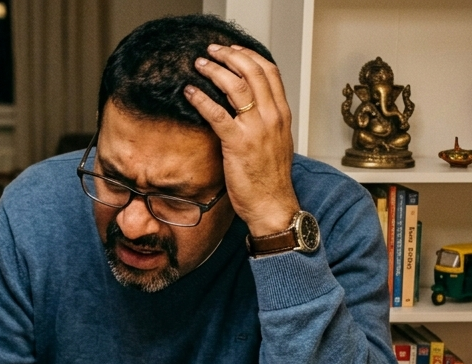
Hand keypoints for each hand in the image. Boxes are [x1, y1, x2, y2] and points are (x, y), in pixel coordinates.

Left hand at [184, 43, 300, 237]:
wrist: (272, 205)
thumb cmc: (270, 180)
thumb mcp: (275, 143)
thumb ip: (265, 122)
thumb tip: (249, 108)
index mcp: (282, 114)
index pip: (270, 72)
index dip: (250, 56)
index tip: (233, 50)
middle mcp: (272, 116)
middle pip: (253, 72)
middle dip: (230, 56)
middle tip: (212, 51)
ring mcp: (256, 129)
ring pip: (236, 86)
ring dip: (214, 71)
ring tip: (199, 64)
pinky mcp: (238, 144)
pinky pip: (217, 114)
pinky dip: (201, 99)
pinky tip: (189, 92)